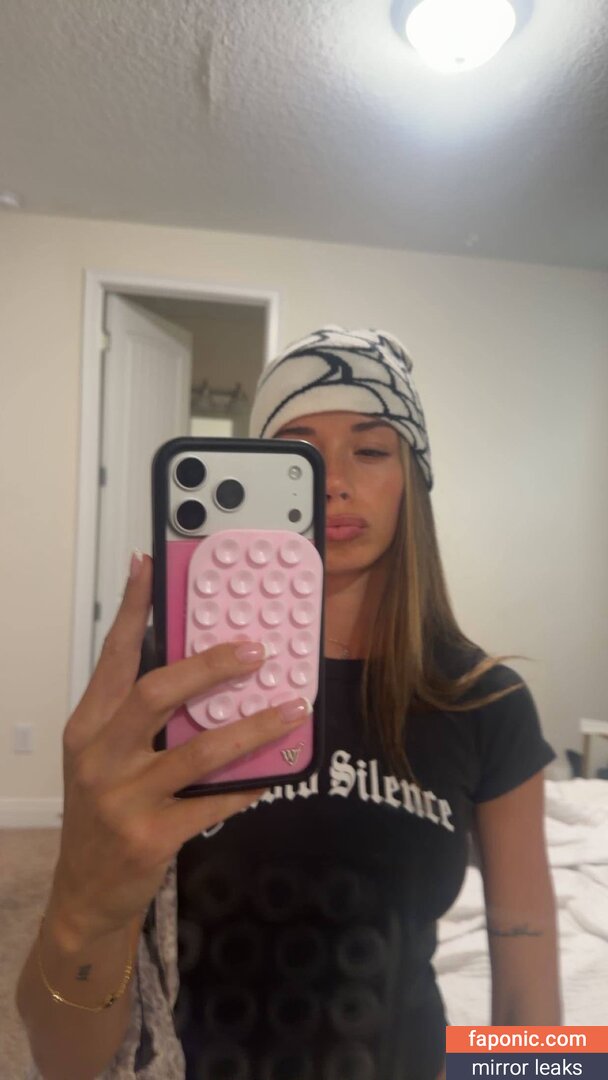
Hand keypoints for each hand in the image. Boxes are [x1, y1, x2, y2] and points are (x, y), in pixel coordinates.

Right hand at [49, 552, 308, 946]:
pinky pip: (214, 801)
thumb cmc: (102, 812)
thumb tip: (200, 670)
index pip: (111, 656)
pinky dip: (249, 783)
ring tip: (292, 706)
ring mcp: (123, 798)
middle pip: (156, 693)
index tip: (148, 565)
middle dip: (210, 665)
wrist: (86, 893)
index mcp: (87, 726)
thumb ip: (139, 718)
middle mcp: (99, 756)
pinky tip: (277, 771)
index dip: (130, 609)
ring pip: (199, 749)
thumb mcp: (105, 758)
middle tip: (257, 649)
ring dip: (253, 725)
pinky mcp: (150, 835)